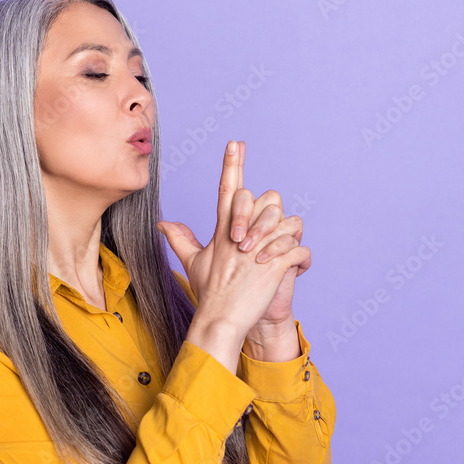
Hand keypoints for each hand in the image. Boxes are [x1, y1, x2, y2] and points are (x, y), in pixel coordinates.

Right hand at [156, 140, 309, 340]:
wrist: (220, 321)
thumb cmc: (209, 294)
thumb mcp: (193, 262)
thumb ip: (179, 238)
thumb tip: (162, 223)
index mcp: (222, 232)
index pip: (226, 190)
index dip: (231, 165)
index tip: (235, 142)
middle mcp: (239, 236)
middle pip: (259, 201)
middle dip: (265, 212)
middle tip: (261, 237)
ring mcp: (257, 251)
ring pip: (285, 223)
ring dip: (286, 236)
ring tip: (280, 254)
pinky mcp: (274, 267)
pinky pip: (298, 249)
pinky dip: (301, 258)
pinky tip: (296, 269)